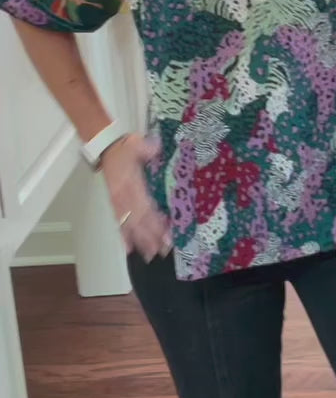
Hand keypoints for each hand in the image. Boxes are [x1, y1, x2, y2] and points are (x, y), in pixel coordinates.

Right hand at [101, 133, 172, 262]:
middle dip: (151, 236)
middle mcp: (123, 195)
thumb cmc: (125, 147)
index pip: (144, 206)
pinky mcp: (114, 204)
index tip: (166, 233)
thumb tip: (154, 148)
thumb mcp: (136, 143)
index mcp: (130, 183)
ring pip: (129, 225)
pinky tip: (129, 249)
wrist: (106, 148)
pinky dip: (123, 236)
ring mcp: (118, 201)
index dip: (154, 221)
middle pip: (138, 220)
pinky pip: (118, 222)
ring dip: (140, 240)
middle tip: (163, 250)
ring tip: (151, 255)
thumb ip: (145, 148)